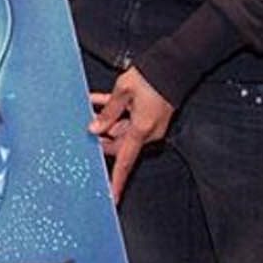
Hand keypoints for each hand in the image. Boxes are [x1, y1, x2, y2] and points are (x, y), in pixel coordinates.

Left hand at [87, 67, 173, 203]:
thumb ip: (108, 112)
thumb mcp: (122, 92)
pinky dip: (115, 112)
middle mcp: (148, 132)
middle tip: (87, 124)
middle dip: (102, 136)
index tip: (112, 197)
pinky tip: (98, 101)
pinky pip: (129, 120)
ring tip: (91, 106)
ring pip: (121, 130)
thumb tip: (94, 128)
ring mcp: (150, 125)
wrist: (174, 64)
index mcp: (141, 130)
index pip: (125, 162)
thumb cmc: (150, 77)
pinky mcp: (151, 117)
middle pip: (118, 144)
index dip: (117, 181)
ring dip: (107, 121)